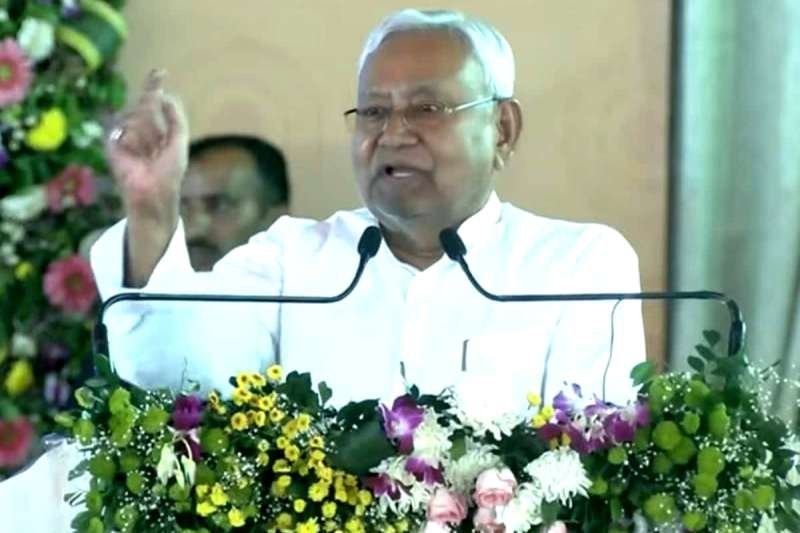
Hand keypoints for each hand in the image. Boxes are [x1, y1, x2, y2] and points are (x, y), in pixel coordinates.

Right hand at [106, 69, 189, 285]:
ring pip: (136, 116)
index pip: (155, 105)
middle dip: (150, 96)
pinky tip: (135, 153)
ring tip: (148, 151)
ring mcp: (126, 136)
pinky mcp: (113, 143)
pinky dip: (132, 138)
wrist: (153, 191)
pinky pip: (123, 127)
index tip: (160, 72)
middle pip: (144, 104)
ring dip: (145, 130)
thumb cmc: (170, 170)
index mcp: (158, 131)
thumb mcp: (179, 141)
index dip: (155, 88)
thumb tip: (165, 96)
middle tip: (158, 101)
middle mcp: (141, 131)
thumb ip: (176, 118)